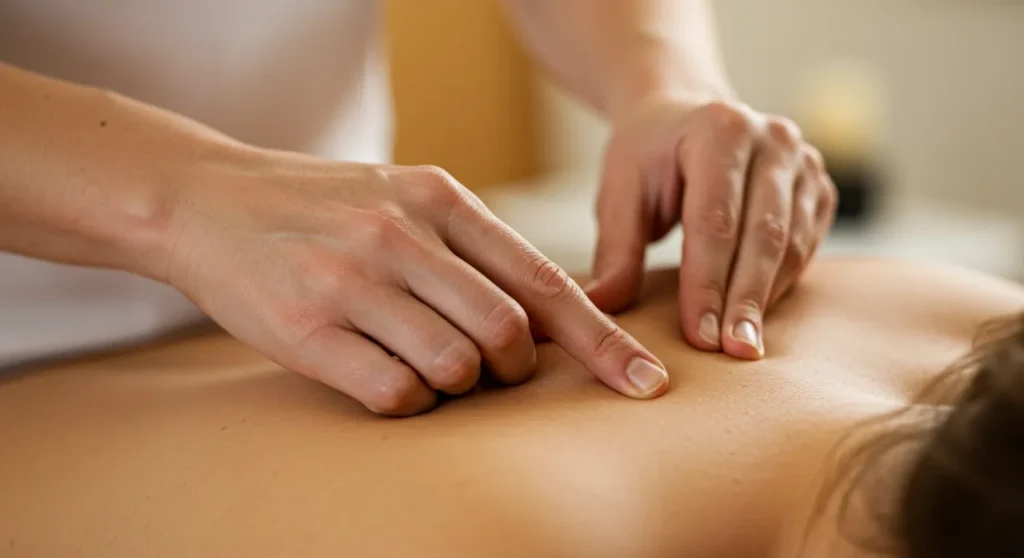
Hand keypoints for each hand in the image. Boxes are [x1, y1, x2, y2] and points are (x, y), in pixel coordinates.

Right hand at [161, 149, 668, 414]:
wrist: (209, 202)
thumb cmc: (325, 208)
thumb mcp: (406, 198)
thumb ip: (474, 248)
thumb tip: (549, 317)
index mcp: (439, 199)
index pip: (543, 280)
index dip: (601, 338)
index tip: (643, 380)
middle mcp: (401, 238)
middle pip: (508, 333)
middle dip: (517, 368)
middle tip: (493, 368)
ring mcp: (352, 284)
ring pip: (456, 368)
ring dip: (458, 385)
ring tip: (426, 362)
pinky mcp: (306, 331)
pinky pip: (396, 393)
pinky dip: (408, 400)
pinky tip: (387, 376)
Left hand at [586, 97, 836, 358]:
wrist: (683, 117)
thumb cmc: (647, 156)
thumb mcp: (620, 193)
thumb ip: (616, 250)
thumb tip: (600, 306)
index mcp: (719, 129)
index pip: (715, 221)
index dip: (707, 283)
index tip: (700, 337)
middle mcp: (773, 139)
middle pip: (764, 234)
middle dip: (746, 300)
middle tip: (733, 353)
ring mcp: (804, 161)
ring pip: (792, 244)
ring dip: (767, 299)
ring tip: (746, 348)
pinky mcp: (818, 187)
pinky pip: (807, 246)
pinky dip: (782, 284)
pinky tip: (758, 316)